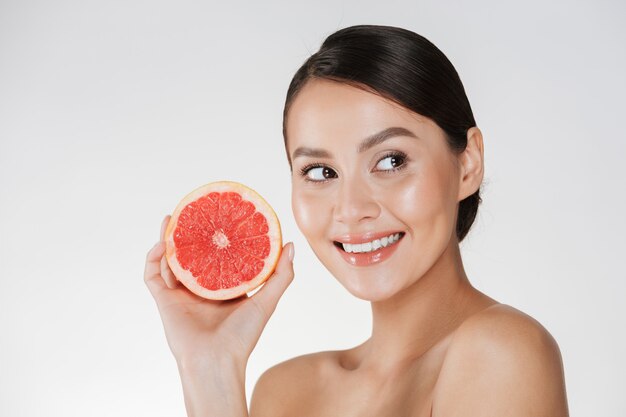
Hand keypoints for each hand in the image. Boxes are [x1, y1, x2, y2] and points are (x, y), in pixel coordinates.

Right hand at [143, 215, 294, 367]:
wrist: (216, 362)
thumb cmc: (242, 337)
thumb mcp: (267, 301)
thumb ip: (281, 275)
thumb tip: (290, 245)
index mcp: (222, 288)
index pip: (217, 256)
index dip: (217, 237)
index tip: (220, 216)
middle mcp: (200, 288)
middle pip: (192, 254)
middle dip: (190, 233)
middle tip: (192, 211)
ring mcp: (181, 294)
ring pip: (169, 260)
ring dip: (168, 239)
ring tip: (172, 219)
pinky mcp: (164, 301)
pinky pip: (153, 275)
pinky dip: (154, 258)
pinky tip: (162, 244)